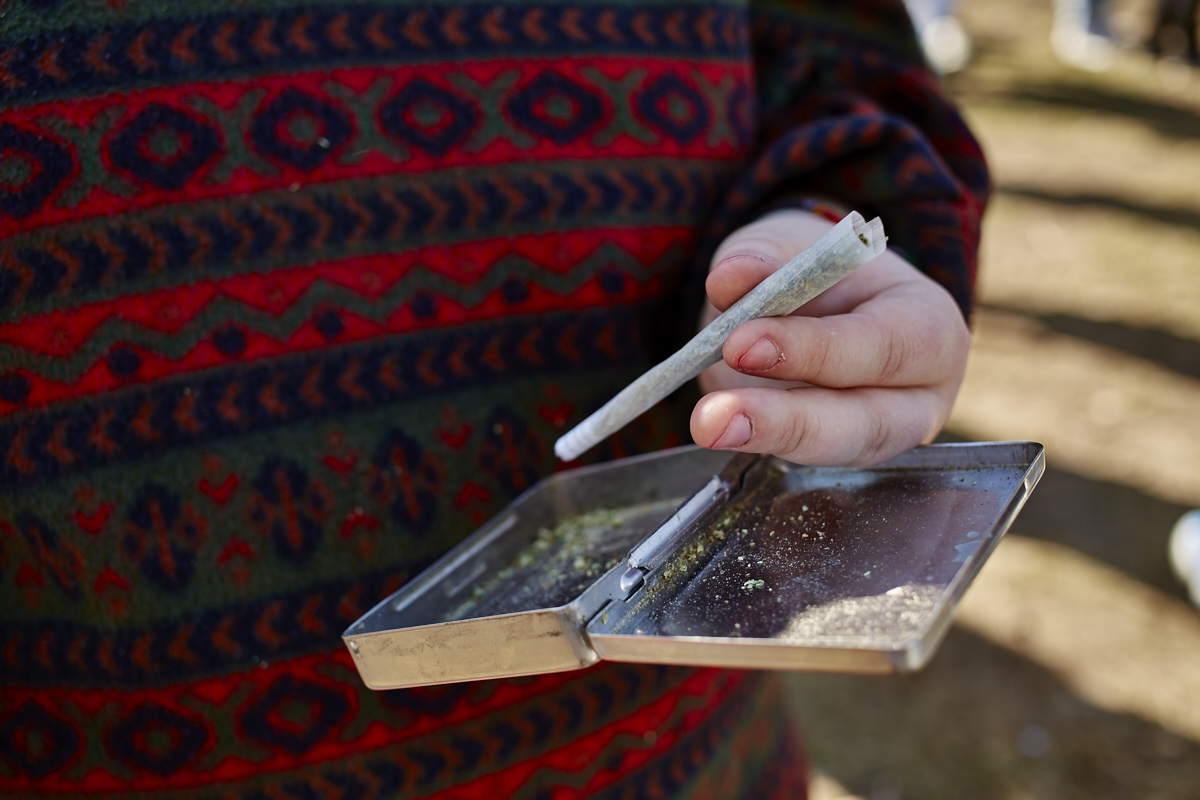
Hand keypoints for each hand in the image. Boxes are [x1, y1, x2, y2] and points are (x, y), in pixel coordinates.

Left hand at [692, 209, 970, 466]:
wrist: (815, 299)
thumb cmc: (822, 269)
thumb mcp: (796, 245)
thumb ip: (767, 256)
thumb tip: (731, 277)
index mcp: (929, 328)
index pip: (885, 346)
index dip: (814, 350)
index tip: (741, 344)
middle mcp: (916, 394)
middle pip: (864, 423)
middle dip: (787, 420)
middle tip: (714, 416)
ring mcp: (877, 434)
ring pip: (827, 450)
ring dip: (763, 437)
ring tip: (707, 424)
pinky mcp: (832, 455)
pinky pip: (794, 457)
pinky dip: (752, 440)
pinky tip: (716, 427)